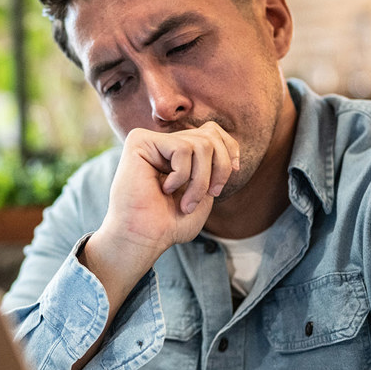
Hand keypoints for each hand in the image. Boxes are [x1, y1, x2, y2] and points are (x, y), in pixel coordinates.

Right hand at [83, 122, 239, 293]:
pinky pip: (181, 148)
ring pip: (200, 144)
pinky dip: (182, 175)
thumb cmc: (170, 224)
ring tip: (186, 202)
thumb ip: (213, 165)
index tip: (231, 175)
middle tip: (210, 195)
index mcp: (176, 152)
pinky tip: (165, 189)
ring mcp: (150, 139)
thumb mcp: (204, 192)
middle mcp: (163, 142)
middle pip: (210, 135)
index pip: (212, 131)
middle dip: (219, 169)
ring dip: (201, 180)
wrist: (143, 238)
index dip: (229, 150)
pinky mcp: (139, 141)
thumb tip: (226, 142)